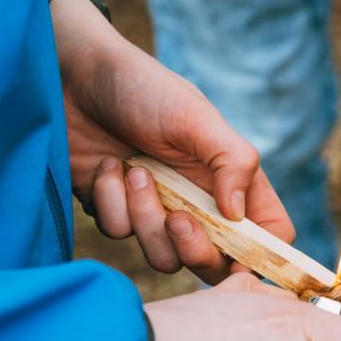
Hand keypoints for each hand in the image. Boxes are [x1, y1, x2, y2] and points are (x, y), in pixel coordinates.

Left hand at [51, 0, 293, 281]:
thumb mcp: (195, 117)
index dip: (263, 256)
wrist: (73, 77)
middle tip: (179, 219)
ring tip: (134, 169)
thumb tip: (239, 216)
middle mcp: (199, 201)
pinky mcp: (116, 211)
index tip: (242, 258)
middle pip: (217, 262)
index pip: (267, 234)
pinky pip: (119, 233)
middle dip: (196, 250)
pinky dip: (111, 201)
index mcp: (230, 178)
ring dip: (146, 216)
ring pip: (165, 257)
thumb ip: (231, 162)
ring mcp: (157, 210)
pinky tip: (107, 166)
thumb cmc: (143, 88)